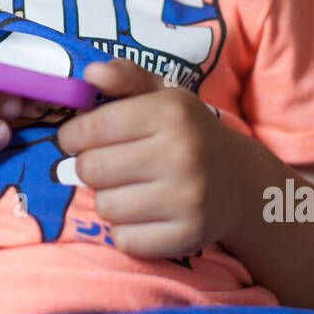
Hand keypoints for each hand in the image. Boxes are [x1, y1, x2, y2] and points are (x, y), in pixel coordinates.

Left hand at [56, 58, 245, 259]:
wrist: (241, 180)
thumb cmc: (187, 133)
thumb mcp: (163, 96)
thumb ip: (125, 77)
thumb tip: (90, 73)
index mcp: (171, 113)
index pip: (89, 129)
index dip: (72, 136)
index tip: (78, 140)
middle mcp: (181, 153)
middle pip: (91, 170)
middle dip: (89, 168)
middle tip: (107, 165)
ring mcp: (187, 198)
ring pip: (105, 207)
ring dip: (108, 200)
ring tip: (130, 189)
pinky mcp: (188, 235)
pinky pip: (126, 239)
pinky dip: (127, 230)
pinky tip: (145, 214)